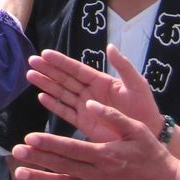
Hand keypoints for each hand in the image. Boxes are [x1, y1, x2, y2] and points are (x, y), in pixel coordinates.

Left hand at [12, 101, 176, 179]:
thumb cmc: (153, 155)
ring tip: (20, 173)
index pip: (71, 148)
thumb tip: (92, 102)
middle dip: (38, 158)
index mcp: (105, 155)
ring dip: (41, 177)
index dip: (49, 143)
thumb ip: (113, 116)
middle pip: (62, 165)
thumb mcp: (137, 130)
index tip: (30, 138)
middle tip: (16, 151)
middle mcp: (98, 174)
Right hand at [27, 44, 162, 140]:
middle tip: (31, 60)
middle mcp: (89, 92)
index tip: (45, 53)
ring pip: (61, 93)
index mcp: (100, 81)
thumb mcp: (137, 83)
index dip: (61, 61)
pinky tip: (42, 97)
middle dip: (48, 70)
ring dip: (46, 84)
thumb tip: (110, 46)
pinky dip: (54, 105)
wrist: (149, 133)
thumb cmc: (144, 106)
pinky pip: (66, 112)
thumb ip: (123, 66)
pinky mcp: (85, 124)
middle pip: (64, 79)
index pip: (76, 69)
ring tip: (30, 75)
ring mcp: (85, 108)